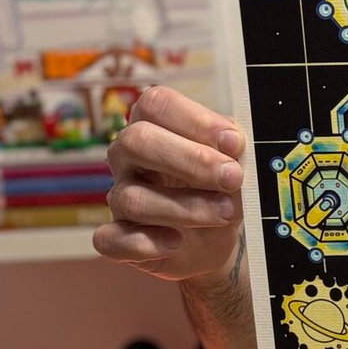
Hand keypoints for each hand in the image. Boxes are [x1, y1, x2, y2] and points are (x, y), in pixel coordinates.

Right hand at [95, 85, 245, 282]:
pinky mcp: (117, 240)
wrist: (218, 243)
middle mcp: (128, 158)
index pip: (156, 104)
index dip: (196, 121)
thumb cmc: (221, 192)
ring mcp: (119, 199)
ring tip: (225, 213)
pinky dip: (145, 244)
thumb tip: (232, 142)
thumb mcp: (234, 164)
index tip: (235, 144)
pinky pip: (112, 240)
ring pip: (133, 198)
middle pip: (137, 141)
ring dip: (186, 208)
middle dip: (192, 160)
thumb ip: (231, 149)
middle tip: (233, 178)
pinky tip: (176, 243)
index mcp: (154, 127)